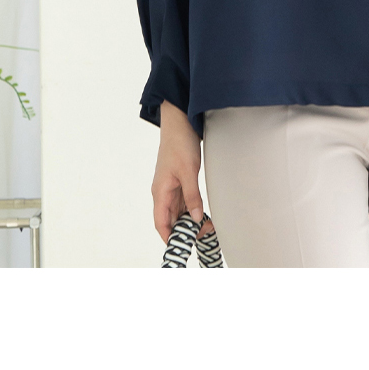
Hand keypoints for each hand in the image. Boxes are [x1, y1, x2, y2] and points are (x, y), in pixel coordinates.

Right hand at [153, 104, 203, 242]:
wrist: (179, 121)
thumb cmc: (179, 143)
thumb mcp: (188, 172)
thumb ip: (192, 197)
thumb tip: (196, 218)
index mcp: (160, 191)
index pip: (161, 223)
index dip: (169, 237)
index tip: (182, 248)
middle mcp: (163, 192)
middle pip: (171, 220)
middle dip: (185, 231)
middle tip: (204, 235)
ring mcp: (171, 188)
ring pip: (179, 213)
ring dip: (191, 221)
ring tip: (208, 226)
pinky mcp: (179, 182)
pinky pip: (184, 203)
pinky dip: (193, 210)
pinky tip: (203, 215)